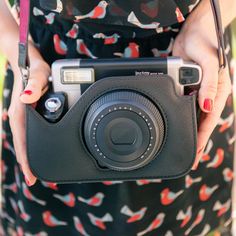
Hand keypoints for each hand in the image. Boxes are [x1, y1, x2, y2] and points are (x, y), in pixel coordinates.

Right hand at [8, 60, 49, 185]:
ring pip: (25, 140)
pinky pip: (28, 133)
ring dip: (29, 155)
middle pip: (23, 144)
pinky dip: (31, 144)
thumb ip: (34, 84)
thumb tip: (27, 98)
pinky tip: (37, 149)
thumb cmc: (34, 68)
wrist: (28, 62)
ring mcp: (23, 116)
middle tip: (34, 179)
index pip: (23, 141)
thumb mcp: (38, 74)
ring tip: (35, 169)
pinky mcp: (27, 113)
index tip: (31, 177)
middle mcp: (20, 116)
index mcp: (21, 112)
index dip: (26, 160)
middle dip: (28, 162)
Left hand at [172, 1, 231, 169]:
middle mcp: (210, 93)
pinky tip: (179, 126)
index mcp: (218, 90)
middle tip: (189, 158)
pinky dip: (184, 118)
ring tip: (183, 147)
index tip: (196, 154)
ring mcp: (201, 91)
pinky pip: (188, 106)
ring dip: (190, 131)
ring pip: (195, 117)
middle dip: (197, 141)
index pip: (210, 120)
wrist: (196, 29)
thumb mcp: (207, 59)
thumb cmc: (203, 39)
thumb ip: (209, 83)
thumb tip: (207, 106)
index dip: (202, 138)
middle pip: (203, 123)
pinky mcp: (191, 87)